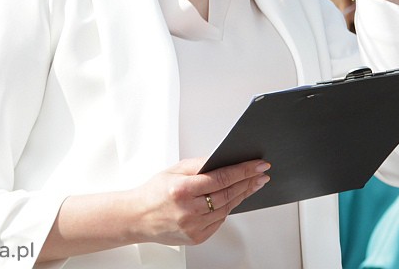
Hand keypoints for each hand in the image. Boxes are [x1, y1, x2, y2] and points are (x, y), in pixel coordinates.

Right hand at [126, 157, 269, 245]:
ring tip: (251, 185)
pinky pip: (219, 221)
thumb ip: (198, 165)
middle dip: (248, 182)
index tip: (258, 165)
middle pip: (228, 194)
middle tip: (261, 174)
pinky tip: (233, 199)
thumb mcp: (173, 171)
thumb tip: (222, 160)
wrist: (138, 217)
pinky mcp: (197, 237)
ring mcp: (194, 226)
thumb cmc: (154, 192)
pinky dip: (228, 209)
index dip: (243, 170)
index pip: (221, 178)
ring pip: (227, 209)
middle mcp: (189, 210)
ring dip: (242, 195)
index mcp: (182, 190)